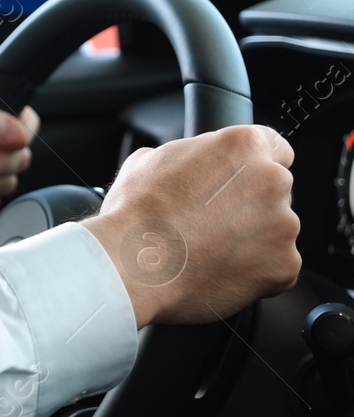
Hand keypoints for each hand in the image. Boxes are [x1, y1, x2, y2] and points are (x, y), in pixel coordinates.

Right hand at [82, 126, 299, 327]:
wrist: (132, 264)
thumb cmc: (136, 212)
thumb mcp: (149, 160)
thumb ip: (187, 158)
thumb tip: (187, 166)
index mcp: (243, 146)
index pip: (275, 147)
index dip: (253, 166)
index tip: (241, 181)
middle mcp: (272, 181)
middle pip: (274, 191)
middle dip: (249, 205)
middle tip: (211, 220)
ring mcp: (284, 225)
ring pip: (275, 231)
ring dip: (251, 239)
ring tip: (209, 249)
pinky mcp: (284, 265)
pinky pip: (276, 267)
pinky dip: (254, 271)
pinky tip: (219, 269)